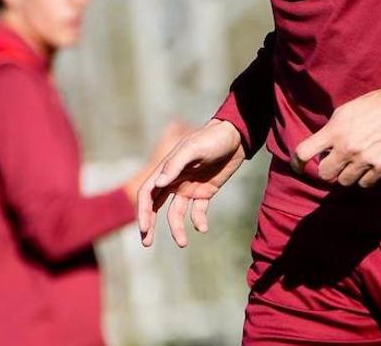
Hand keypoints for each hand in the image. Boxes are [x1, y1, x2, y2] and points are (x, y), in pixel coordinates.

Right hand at [136, 118, 244, 248]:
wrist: (237, 137)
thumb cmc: (212, 138)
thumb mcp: (193, 148)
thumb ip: (175, 164)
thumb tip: (158, 184)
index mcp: (166, 170)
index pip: (147, 193)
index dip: (143, 211)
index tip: (144, 229)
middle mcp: (174, 181)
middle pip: (155, 205)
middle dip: (150, 224)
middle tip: (147, 243)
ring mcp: (189, 187)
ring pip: (176, 213)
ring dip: (177, 228)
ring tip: (182, 243)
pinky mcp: (205, 192)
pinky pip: (197, 211)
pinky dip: (198, 221)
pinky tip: (203, 228)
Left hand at [291, 86, 380, 188]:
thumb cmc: (373, 105)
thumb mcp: (344, 112)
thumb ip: (331, 131)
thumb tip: (321, 148)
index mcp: (335, 131)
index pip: (304, 152)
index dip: (297, 162)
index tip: (298, 166)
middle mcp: (347, 148)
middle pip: (324, 174)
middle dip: (328, 169)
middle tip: (335, 161)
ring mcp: (365, 159)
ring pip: (344, 182)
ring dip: (347, 174)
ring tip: (354, 163)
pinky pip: (365, 184)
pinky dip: (364, 178)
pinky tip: (368, 166)